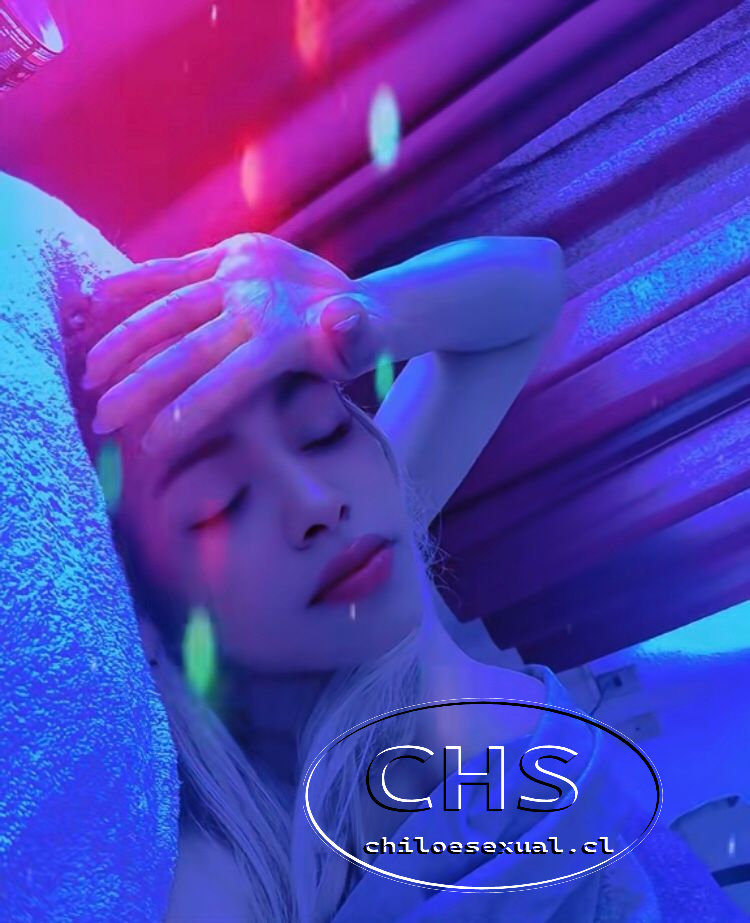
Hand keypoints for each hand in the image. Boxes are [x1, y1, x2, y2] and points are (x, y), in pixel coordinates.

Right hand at [81, 233, 385, 452]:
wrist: (363, 297)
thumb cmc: (356, 344)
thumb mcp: (366, 348)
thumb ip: (354, 341)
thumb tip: (341, 322)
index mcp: (284, 335)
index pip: (227, 380)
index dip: (187, 411)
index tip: (149, 442)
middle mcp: (254, 299)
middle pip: (187, 347)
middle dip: (141, 385)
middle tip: (102, 420)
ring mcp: (238, 271)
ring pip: (169, 307)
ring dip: (125, 340)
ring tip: (89, 374)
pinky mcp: (230, 253)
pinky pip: (172, 268)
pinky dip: (133, 282)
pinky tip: (94, 298)